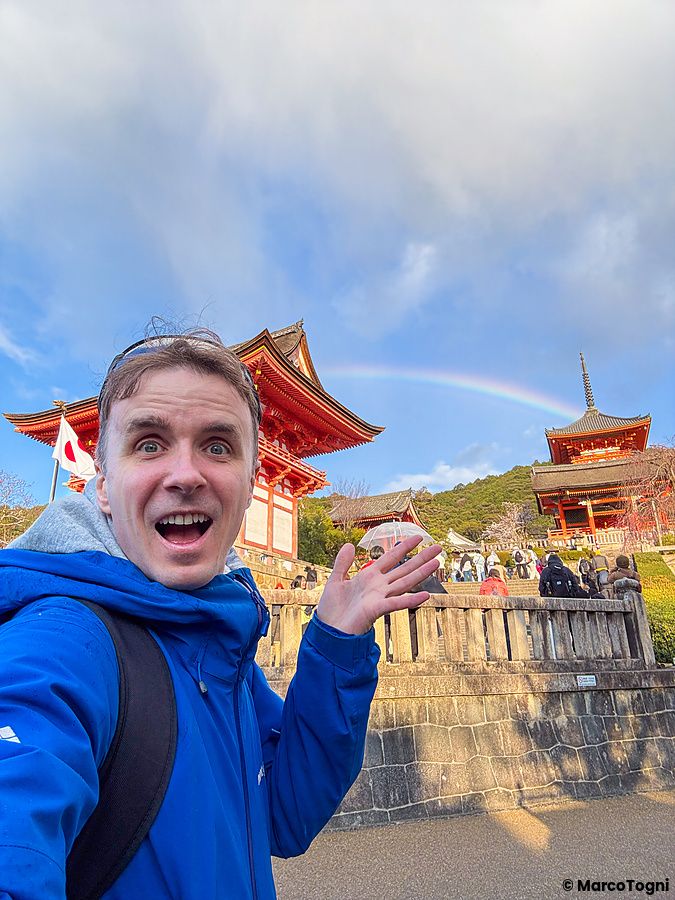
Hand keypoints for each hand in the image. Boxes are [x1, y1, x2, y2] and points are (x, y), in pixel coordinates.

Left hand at [316, 536, 441, 634]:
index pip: (391, 558)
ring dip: (421, 573)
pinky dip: (410, 600)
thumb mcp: (335, 580)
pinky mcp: (376, 610)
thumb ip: (342, 563)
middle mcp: (378, 586)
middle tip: (438, 548)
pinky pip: (396, 603)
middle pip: (404, 569)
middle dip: (421, 558)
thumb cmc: (332, 610)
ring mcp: (379, 598)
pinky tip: (425, 595)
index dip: (404, 547)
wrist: (328, 631)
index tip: (418, 538)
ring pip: (404, 582)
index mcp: (369, 577)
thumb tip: (349, 544)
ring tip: (436, 563)